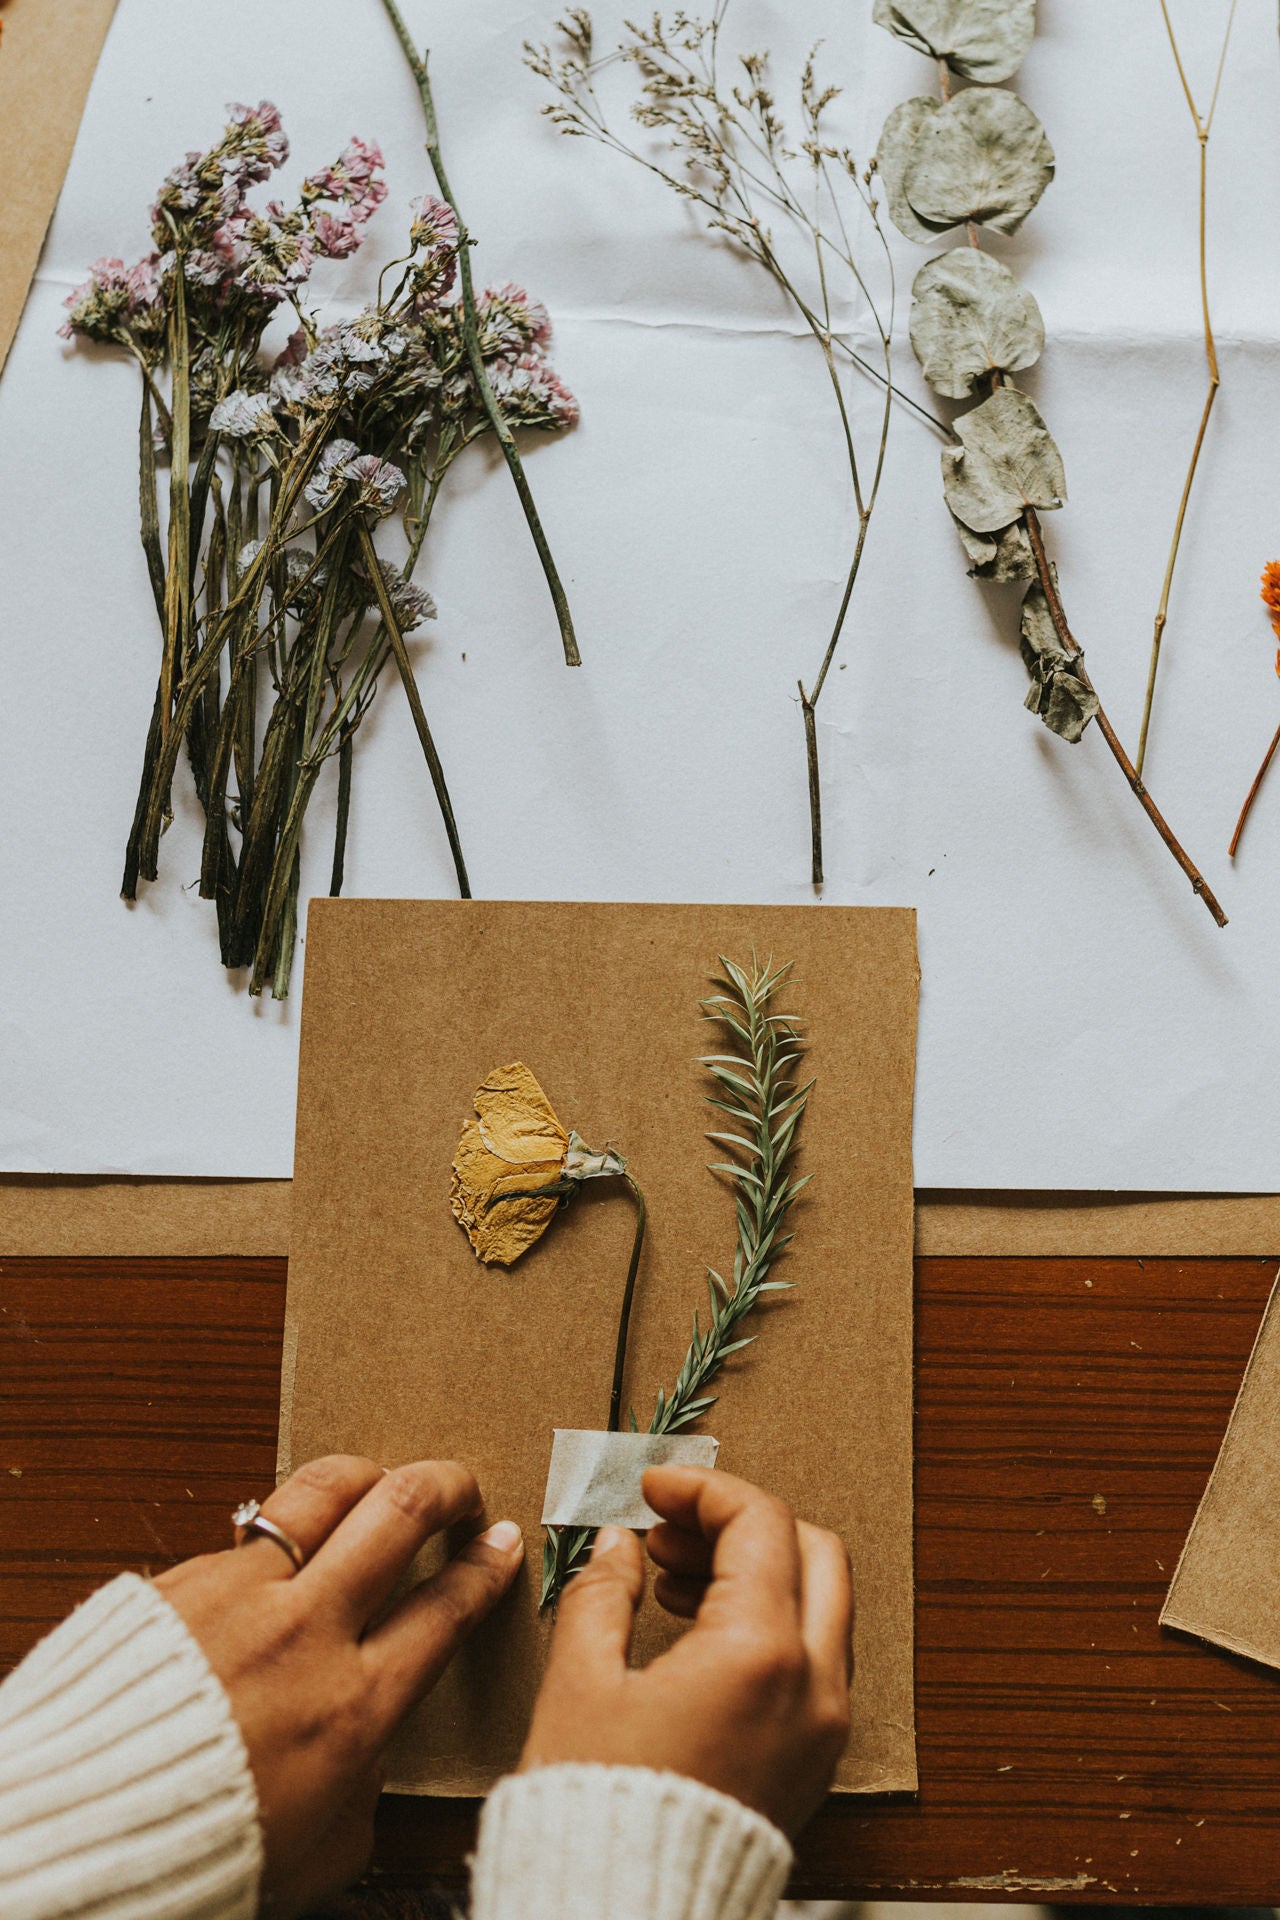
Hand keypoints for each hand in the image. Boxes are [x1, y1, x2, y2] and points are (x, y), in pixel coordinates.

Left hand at [156, 1455, 522, 1915]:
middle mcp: (310, 1630)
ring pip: (327, 1487)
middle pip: (402, 1511)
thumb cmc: (202, 1850)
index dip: (486, 1566)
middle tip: (458, 1492)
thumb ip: (367, 1788)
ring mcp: (247, 1592)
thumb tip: (373, 1756)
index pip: (448, 1605)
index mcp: (356, 1702)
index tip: (500, 1544)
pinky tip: (285, 1544)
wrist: (91, 1827)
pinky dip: (283, 1527)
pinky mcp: (188, 1577)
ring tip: (382, 1481)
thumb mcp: (321, 1850)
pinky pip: (253, 1527)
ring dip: (370, 1474)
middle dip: (447, 1486)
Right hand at [519, 1467, 851, 1835]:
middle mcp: (814, 1685)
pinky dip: (769, 1620)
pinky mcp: (815, 1759)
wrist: (626, 1919)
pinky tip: (697, 1629)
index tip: (652, 1488)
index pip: (758, 1521)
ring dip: (758, 1568)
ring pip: (821, 1603)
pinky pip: (815, 1658)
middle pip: (813, 1550)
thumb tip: (618, 1544)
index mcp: (760, 1652)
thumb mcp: (580, 1684)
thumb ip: (603, 1593)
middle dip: (741, 1522)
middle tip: (668, 1531)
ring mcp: (825, 1726)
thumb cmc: (598, 1811)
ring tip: (671, 1580)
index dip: (701, 1488)